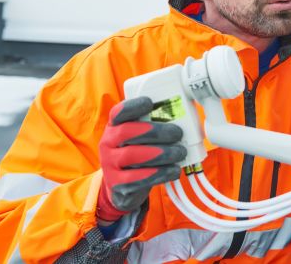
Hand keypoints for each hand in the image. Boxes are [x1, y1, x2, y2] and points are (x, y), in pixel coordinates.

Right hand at [97, 97, 185, 222]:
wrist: (124, 187)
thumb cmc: (139, 155)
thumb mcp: (142, 139)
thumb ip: (155, 127)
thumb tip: (183, 119)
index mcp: (114, 127)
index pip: (118, 112)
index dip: (133, 106)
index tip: (150, 103)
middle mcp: (107, 143)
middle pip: (126, 132)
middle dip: (155, 131)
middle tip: (178, 133)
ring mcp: (109, 164)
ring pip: (132, 155)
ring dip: (161, 153)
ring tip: (180, 152)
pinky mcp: (116, 184)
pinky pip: (136, 178)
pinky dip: (159, 173)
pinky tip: (173, 170)